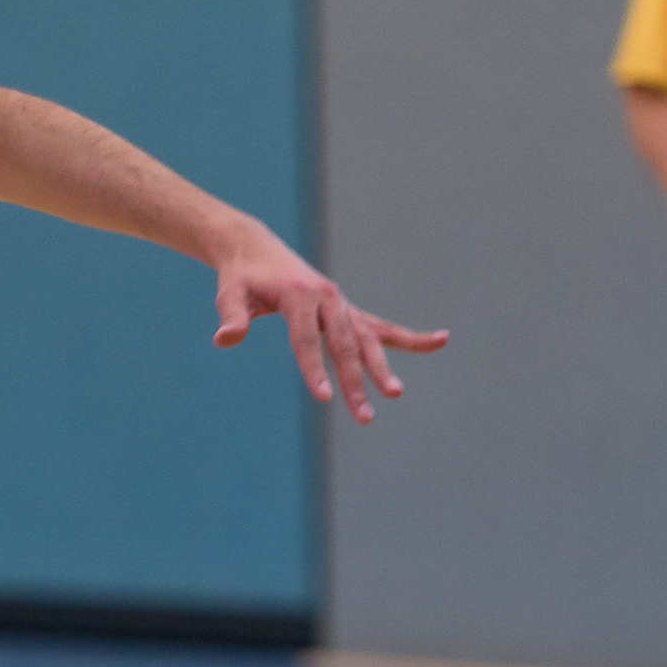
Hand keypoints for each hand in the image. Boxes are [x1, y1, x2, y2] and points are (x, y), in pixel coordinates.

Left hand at [211, 230, 448, 425]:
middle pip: (343, 345)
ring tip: (395, 395)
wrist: (256, 250)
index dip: (314, 368)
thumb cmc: (241, 278)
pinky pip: (382, 328)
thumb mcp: (230, 294)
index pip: (307, 339)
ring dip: (381, 369)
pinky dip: (410, 337)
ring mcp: (341, 305)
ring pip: (367, 340)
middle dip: (354, 381)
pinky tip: (441, 341)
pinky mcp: (347, 312)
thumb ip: (231, 316)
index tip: (324, 397)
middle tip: (365, 416)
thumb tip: (225, 339)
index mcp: (298, 295)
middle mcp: (327, 298)